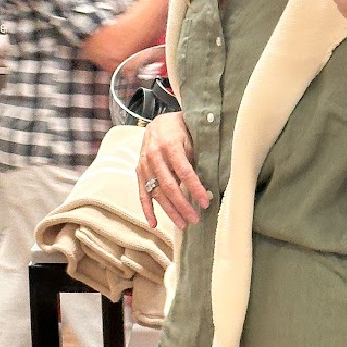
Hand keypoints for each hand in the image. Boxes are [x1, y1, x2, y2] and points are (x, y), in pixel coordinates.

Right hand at [136, 110, 210, 229]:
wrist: (159, 122)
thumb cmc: (181, 130)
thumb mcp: (191, 138)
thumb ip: (195, 160)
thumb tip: (208, 189)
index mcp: (169, 145)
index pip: (184, 171)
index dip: (195, 188)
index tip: (205, 203)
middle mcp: (154, 155)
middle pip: (169, 186)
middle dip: (182, 205)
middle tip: (195, 219)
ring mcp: (144, 164)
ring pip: (156, 192)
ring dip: (169, 210)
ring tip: (182, 224)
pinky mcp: (139, 171)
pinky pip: (142, 193)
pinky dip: (147, 209)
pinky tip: (153, 223)